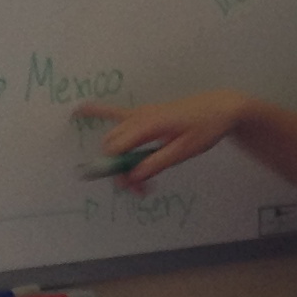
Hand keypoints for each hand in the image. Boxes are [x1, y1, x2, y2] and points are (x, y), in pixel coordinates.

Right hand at [77, 91, 247, 191]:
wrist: (220, 108)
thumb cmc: (205, 128)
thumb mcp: (183, 151)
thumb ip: (155, 163)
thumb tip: (133, 178)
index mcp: (148, 125)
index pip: (117, 150)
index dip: (118, 172)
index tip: (133, 188)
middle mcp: (139, 117)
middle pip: (112, 146)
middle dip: (119, 169)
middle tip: (141, 189)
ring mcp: (139, 113)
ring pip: (113, 137)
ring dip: (118, 157)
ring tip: (140, 178)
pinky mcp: (144, 114)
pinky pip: (114, 112)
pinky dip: (96, 112)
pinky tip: (77, 113)